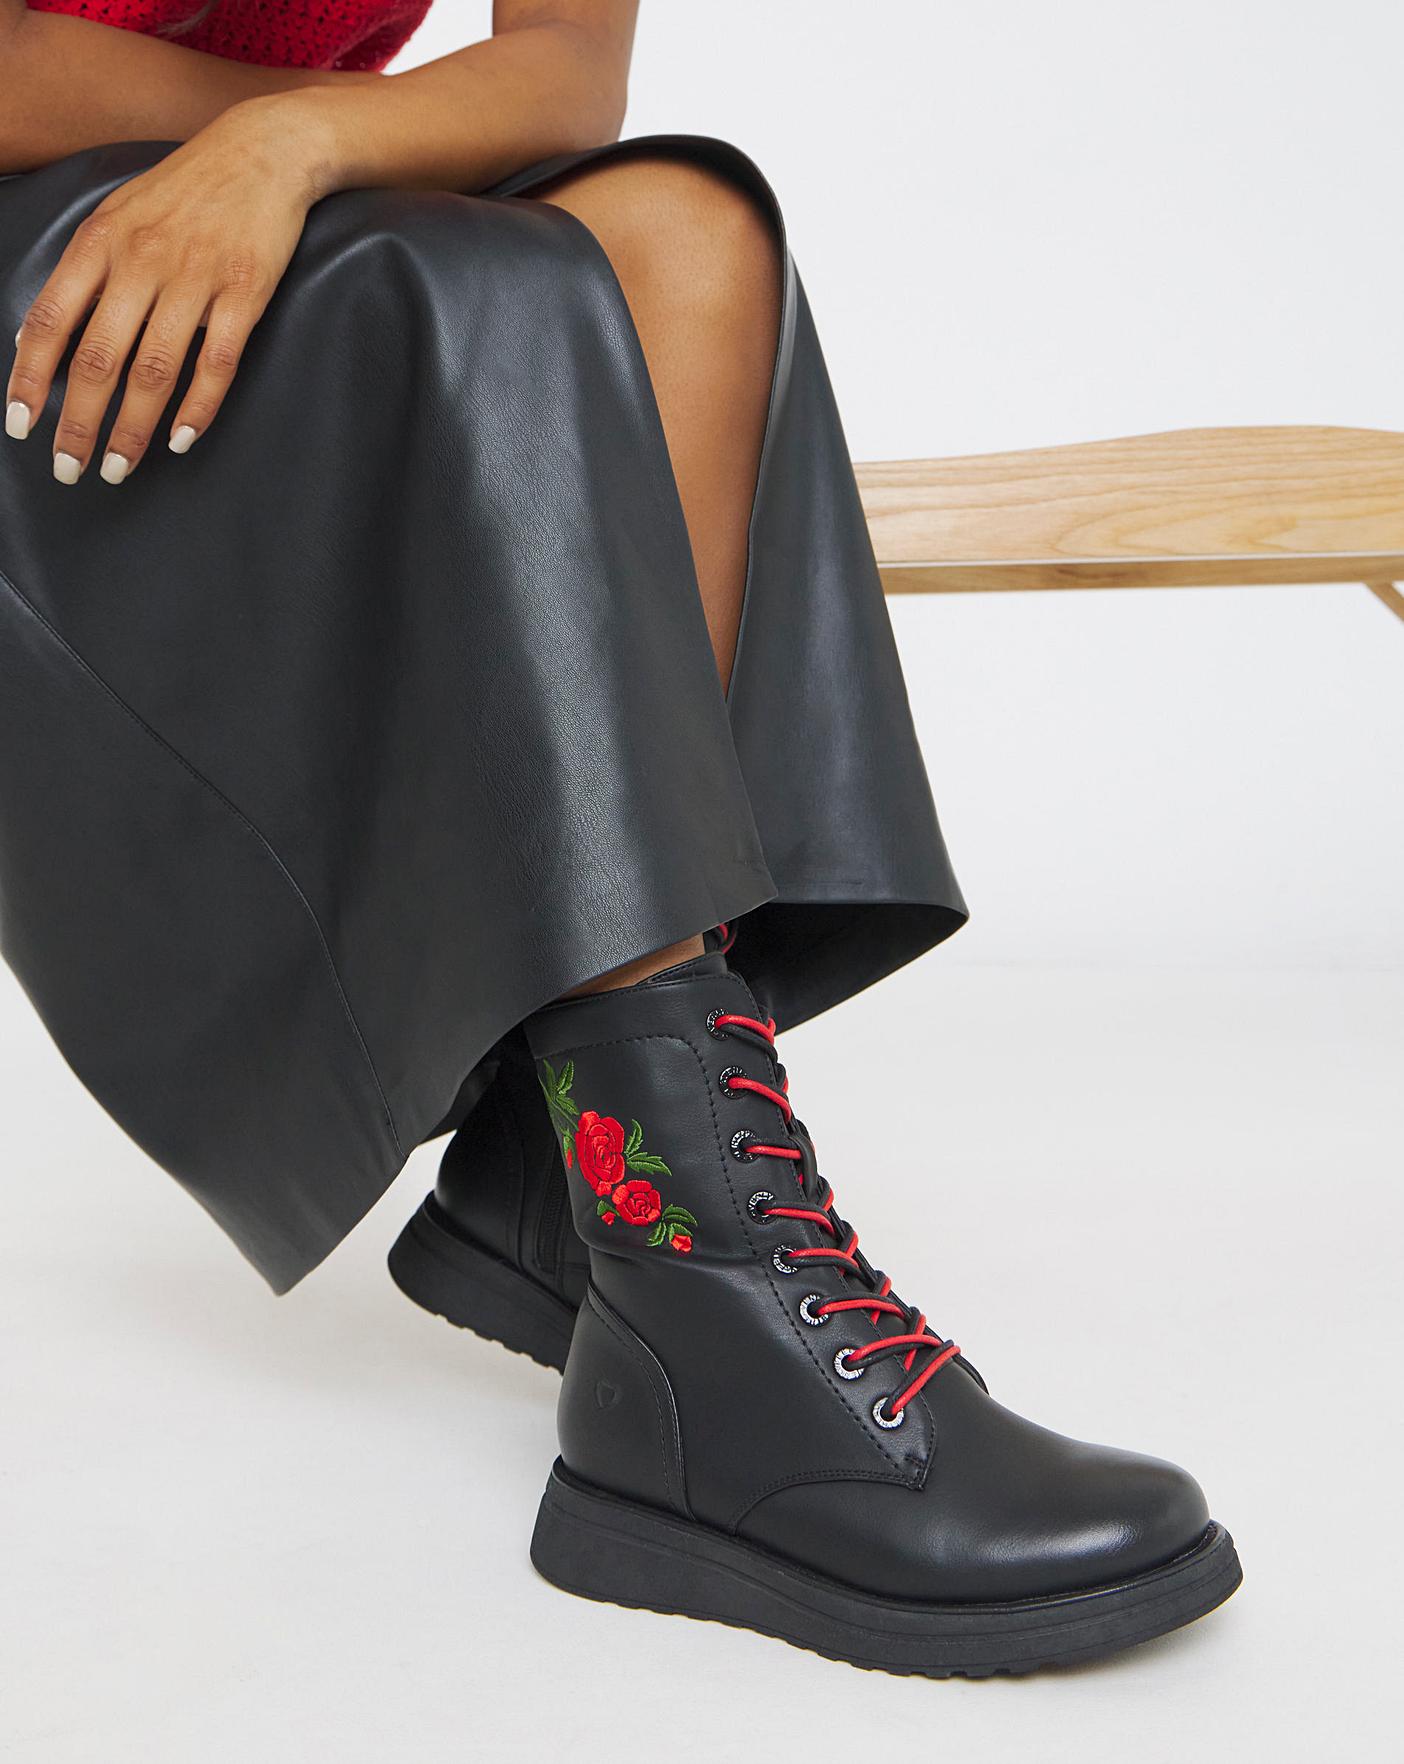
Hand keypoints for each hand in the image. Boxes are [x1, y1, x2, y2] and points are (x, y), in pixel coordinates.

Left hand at [5, 98, 326, 484]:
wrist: (261, 153)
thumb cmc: (186, 191)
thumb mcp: (119, 215)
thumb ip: (88, 271)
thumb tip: (49, 335)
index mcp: (101, 242)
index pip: (51, 321)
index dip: (30, 378)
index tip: (21, 426)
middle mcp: (142, 261)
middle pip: (98, 358)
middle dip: (78, 423)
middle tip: (70, 469)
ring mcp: (195, 279)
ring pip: (154, 370)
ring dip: (132, 428)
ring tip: (119, 468)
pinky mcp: (244, 294)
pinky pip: (217, 364)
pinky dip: (197, 408)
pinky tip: (181, 440)